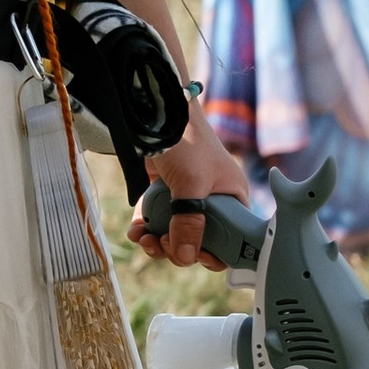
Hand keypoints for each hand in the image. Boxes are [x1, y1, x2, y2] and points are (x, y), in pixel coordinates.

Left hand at [130, 111, 250, 269]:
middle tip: (162, 245)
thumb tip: (185, 257)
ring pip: (174, 232)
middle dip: (179, 248)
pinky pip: (156, 218)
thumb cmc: (186, 141)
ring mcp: (186, 196)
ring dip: (158, 242)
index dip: (216, 253)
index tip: (196, 257)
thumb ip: (189, 223)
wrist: (156, 110)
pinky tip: (135, 231)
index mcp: (232, 198)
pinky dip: (145, 227)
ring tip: (145, 239)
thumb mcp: (192, 185)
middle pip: (199, 239)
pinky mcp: (163, 190)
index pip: (232, 238)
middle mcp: (212, 199)